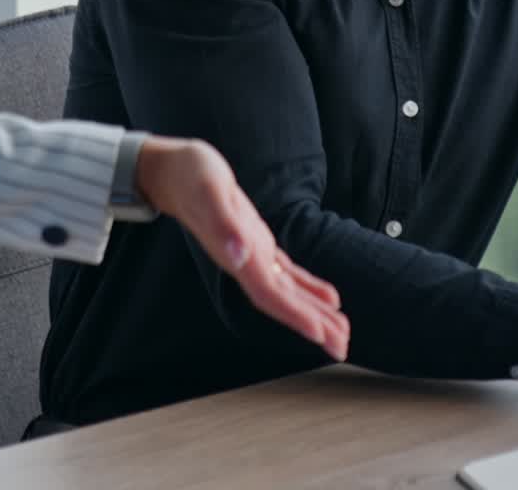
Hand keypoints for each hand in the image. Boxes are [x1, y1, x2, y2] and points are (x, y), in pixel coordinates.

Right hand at [135, 135, 349, 360]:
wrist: (174, 171)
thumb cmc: (191, 176)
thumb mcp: (208, 192)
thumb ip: (223, 226)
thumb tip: (241, 257)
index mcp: (235, 255)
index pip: (268, 294)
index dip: (294, 314)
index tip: (320, 334)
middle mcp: (244, 262)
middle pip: (281, 301)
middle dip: (311, 323)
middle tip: (342, 346)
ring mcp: (251, 254)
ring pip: (286, 291)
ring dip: (313, 311)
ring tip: (341, 330)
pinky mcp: (255, 241)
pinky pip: (285, 272)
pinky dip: (306, 286)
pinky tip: (326, 297)